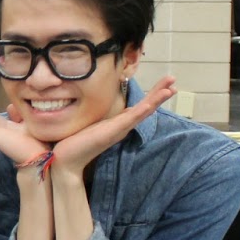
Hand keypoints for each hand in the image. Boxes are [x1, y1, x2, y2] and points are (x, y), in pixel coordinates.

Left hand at [51, 75, 177, 176]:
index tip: (166, 84)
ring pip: (142, 112)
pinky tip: (150, 105)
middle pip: (146, 107)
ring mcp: (119, 129)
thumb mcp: (93, 125)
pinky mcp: (111, 132)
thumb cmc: (77, 143)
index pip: (140, 106)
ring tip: (170, 89)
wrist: (66, 161)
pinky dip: (140, 112)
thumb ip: (103, 119)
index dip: (154, 95)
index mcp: (119, 124)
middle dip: (160, 93)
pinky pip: (129, 120)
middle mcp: (123, 126)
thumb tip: (105, 109)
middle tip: (174, 79)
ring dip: (156, 100)